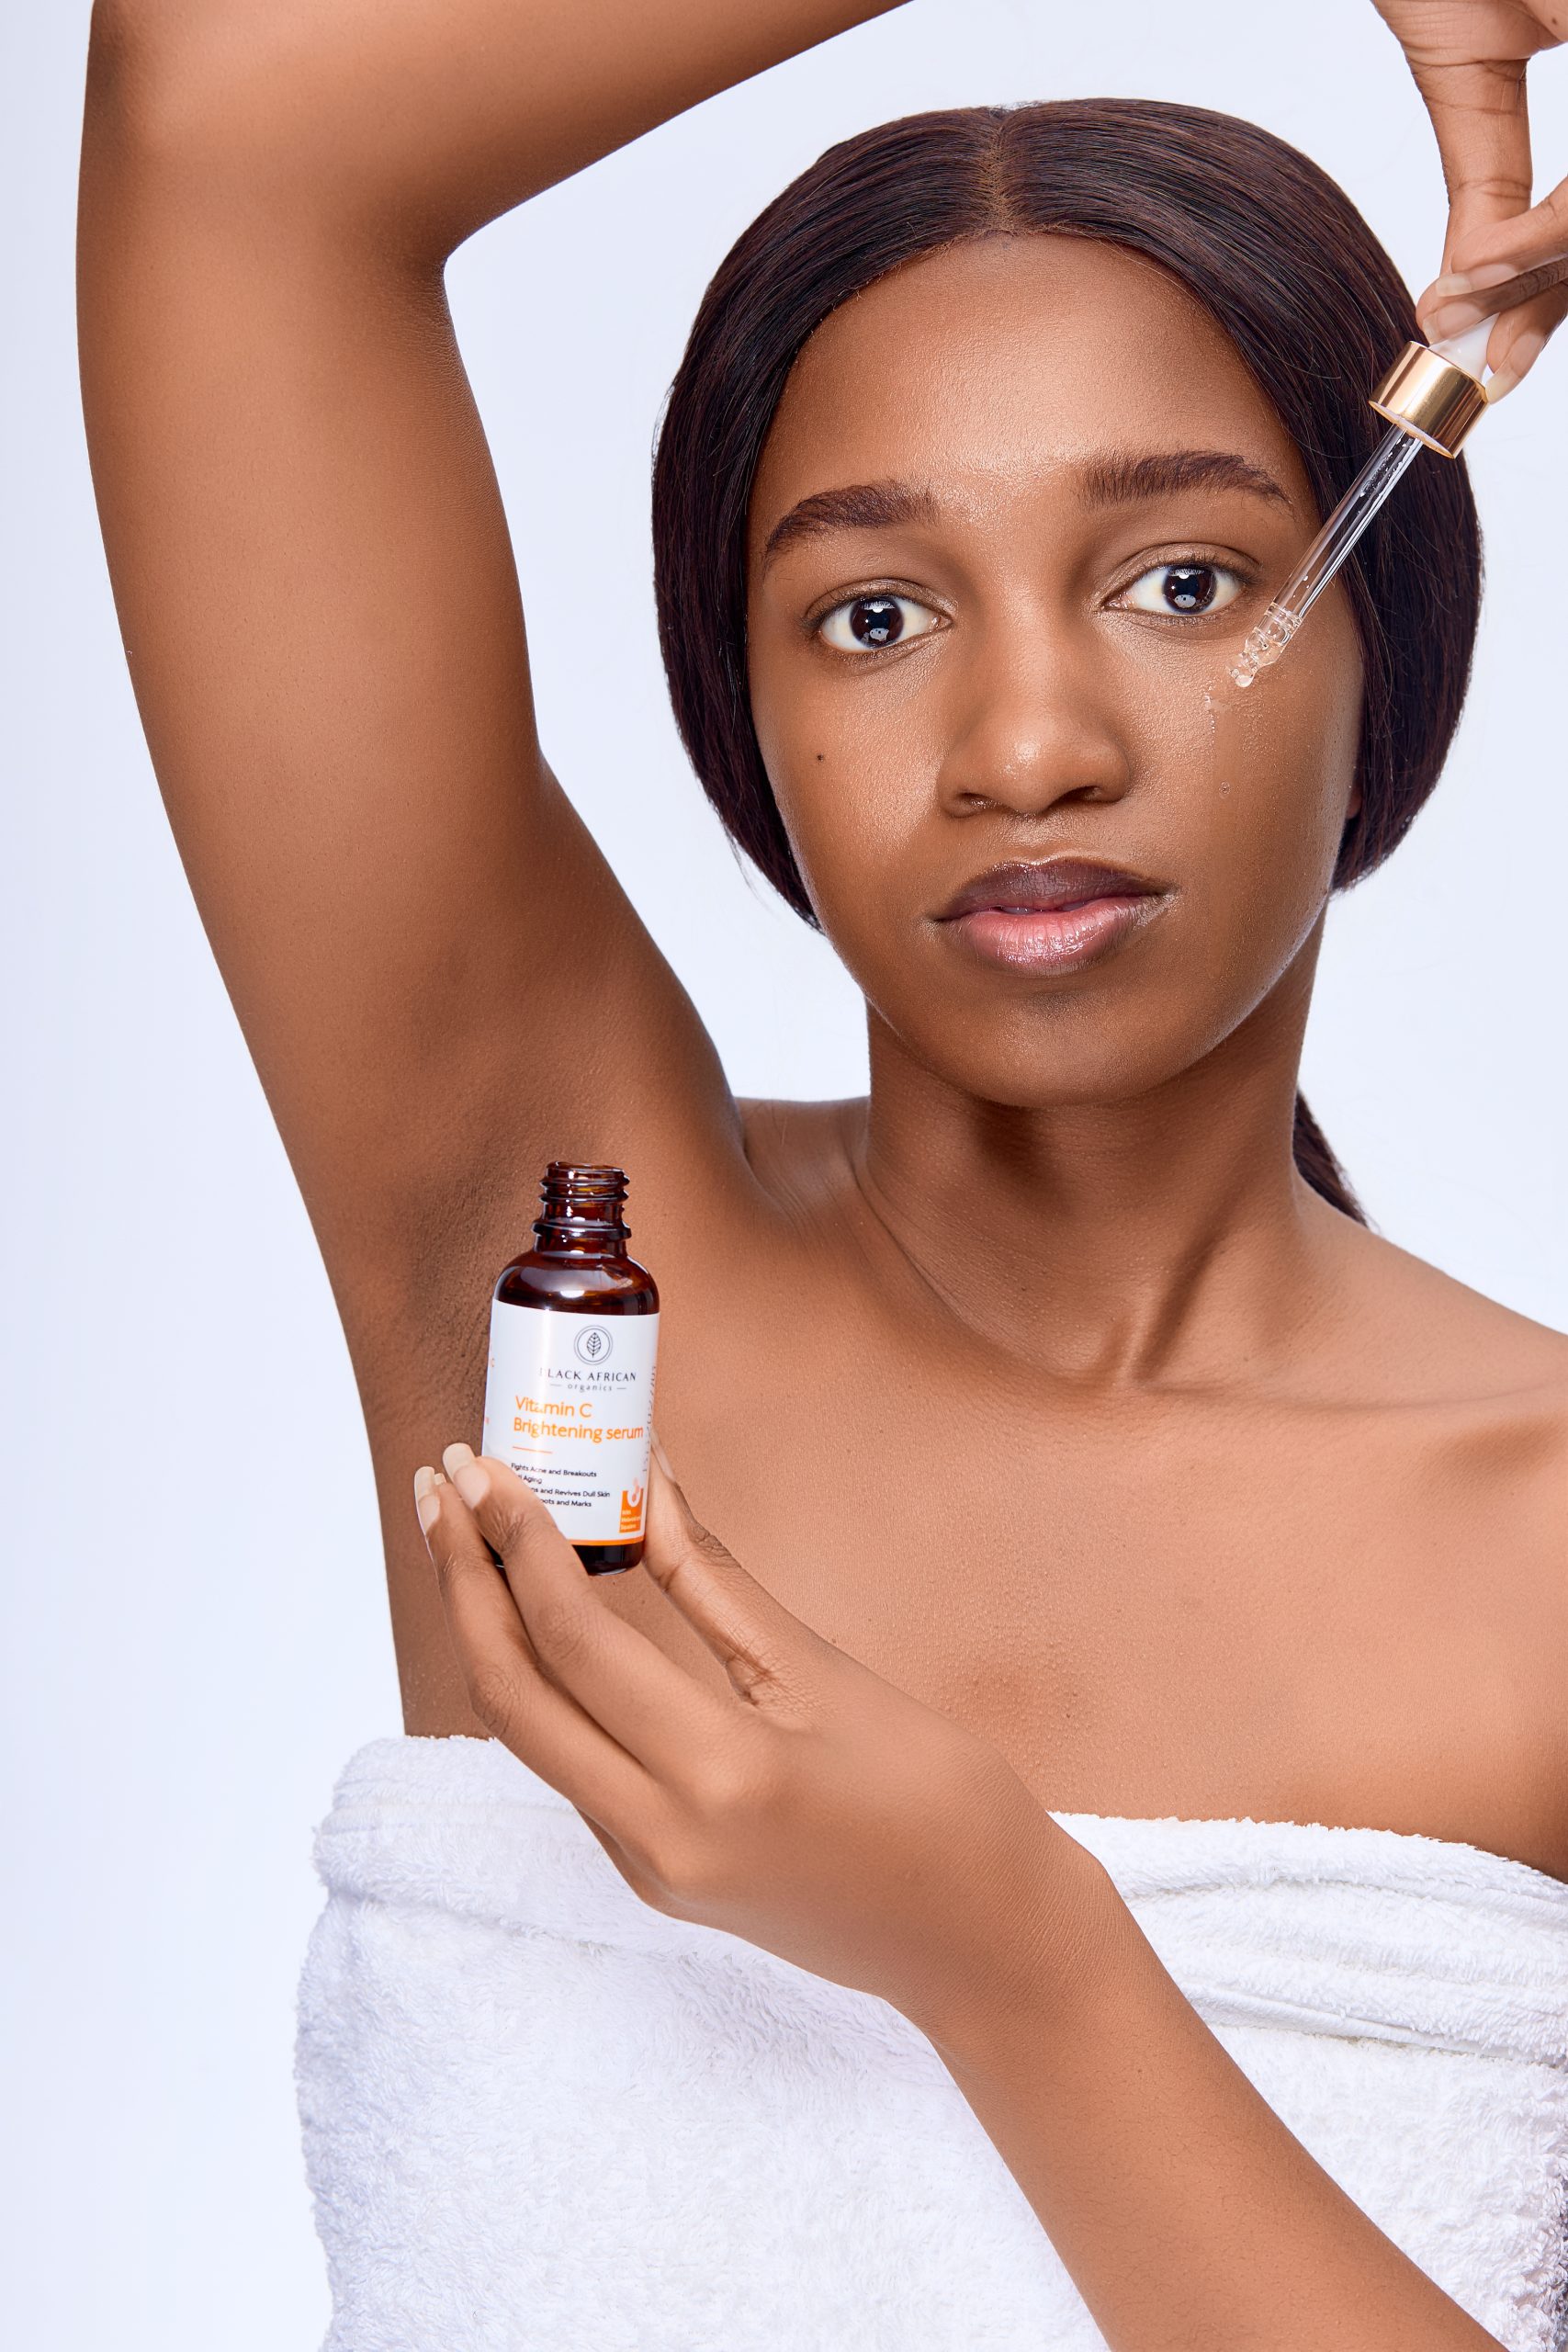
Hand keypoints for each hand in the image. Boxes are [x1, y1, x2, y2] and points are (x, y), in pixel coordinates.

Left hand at [413, 1440, 1106, 2045]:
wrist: (982, 1944)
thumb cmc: (940, 1798)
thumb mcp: (830, 1673)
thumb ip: (717, 1581)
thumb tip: (647, 1482)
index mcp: (720, 1773)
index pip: (573, 1640)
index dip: (515, 1539)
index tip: (484, 1463)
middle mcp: (660, 1834)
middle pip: (510, 1694)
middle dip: (463, 1580)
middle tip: (444, 1481)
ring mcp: (649, 1868)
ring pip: (528, 1736)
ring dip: (488, 1630)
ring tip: (474, 1532)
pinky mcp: (654, 1878)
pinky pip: (572, 1769)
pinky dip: (542, 1683)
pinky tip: (543, 1615)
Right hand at [1372, 0, 1567, 393]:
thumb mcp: (1470, 68)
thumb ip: (1488, 181)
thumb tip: (1471, 293)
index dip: (1563, 282)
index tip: (1501, 353)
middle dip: (1560, 296)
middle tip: (1494, 356)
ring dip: (1549, 271)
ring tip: (1469, 294)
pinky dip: (1552, 231)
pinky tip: (1486, 257)